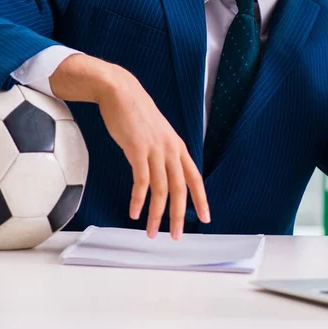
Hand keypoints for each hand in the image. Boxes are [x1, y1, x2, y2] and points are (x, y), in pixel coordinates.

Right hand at [95, 65, 209, 239]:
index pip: (195, 177)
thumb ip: (163, 151)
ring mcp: (155, 149)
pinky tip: (134, 212)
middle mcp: (171, 149)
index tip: (205, 218)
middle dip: (179, 216)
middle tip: (176, 236)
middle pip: (180, 189)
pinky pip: (141, 181)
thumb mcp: (158, 133)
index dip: (201, 199)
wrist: (121, 92)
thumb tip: (164, 170)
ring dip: (156, 214)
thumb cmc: (137, 113)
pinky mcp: (138, 149)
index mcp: (178, 146)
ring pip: (161, 190)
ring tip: (152, 232)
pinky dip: (138, 199)